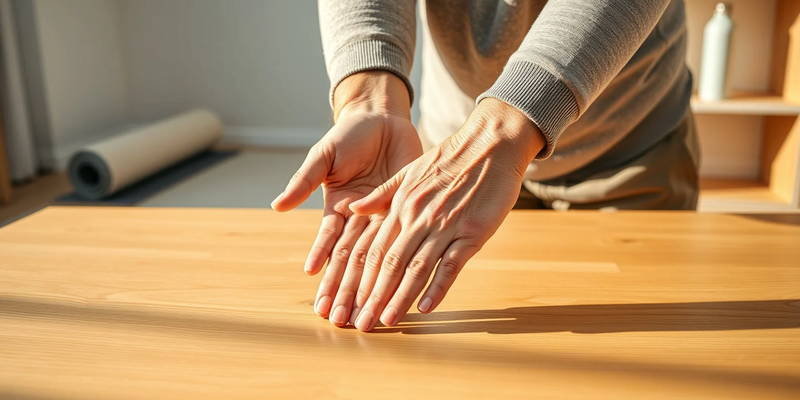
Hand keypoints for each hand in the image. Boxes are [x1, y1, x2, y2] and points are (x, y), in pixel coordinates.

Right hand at [271, 71, 422, 324]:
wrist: (382, 117)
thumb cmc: (349, 135)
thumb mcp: (324, 156)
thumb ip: (304, 181)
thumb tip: (277, 207)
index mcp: (336, 208)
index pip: (330, 246)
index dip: (325, 271)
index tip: (318, 296)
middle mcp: (359, 219)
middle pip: (352, 260)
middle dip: (345, 291)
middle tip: (341, 321)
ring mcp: (382, 216)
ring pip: (376, 256)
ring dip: (368, 285)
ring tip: (363, 312)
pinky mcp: (404, 209)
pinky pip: (402, 238)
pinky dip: (397, 261)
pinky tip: (395, 283)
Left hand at [346, 98, 544, 331]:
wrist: (490, 143)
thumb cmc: (451, 158)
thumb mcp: (409, 171)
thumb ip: (381, 195)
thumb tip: (352, 209)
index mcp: (402, 205)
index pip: (375, 248)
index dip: (361, 278)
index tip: (352, 301)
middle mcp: (418, 217)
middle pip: (390, 264)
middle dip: (373, 296)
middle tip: (362, 323)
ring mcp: (445, 225)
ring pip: (416, 268)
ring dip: (400, 297)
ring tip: (387, 321)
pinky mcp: (471, 232)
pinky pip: (451, 264)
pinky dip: (438, 287)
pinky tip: (426, 307)